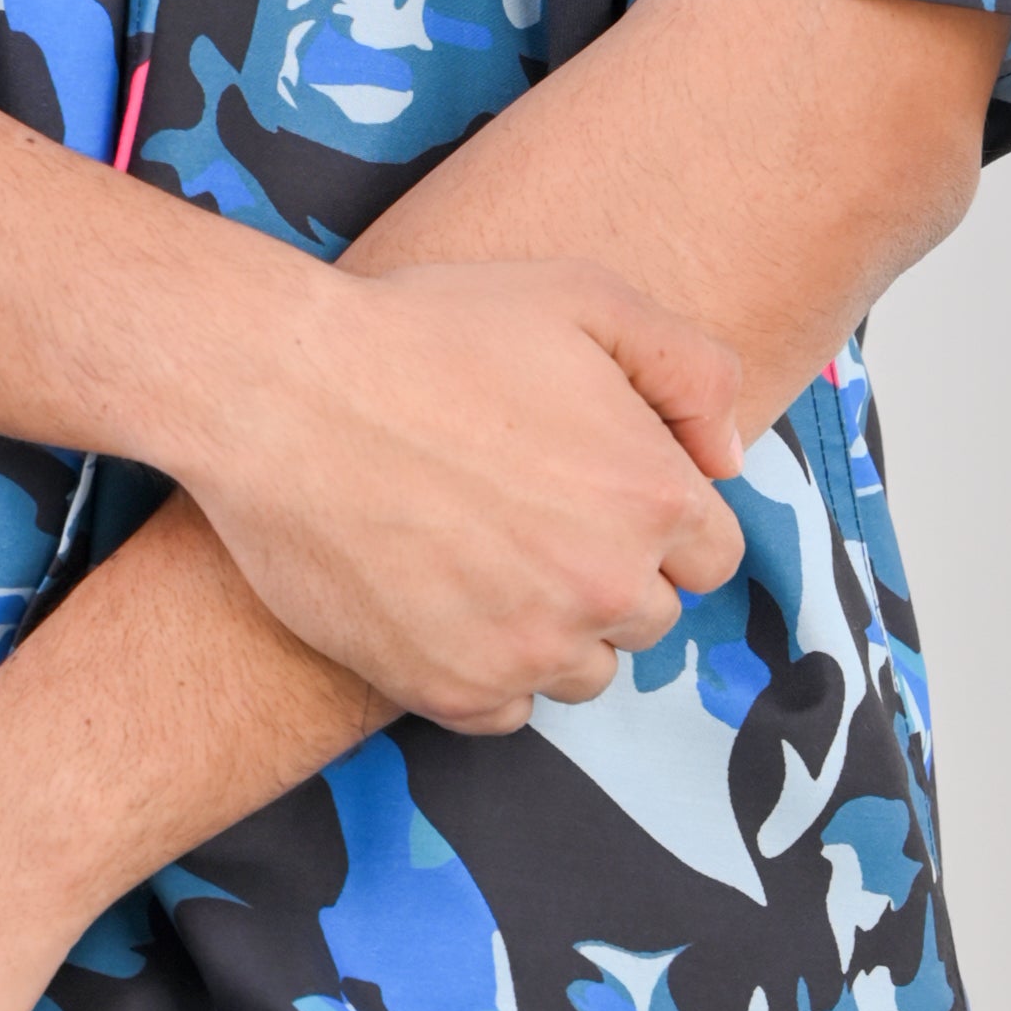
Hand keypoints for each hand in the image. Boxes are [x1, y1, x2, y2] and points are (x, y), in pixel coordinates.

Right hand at [179, 255, 747, 728]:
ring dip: (553, 630)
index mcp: (653, 495)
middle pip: (650, 616)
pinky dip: (487, 673)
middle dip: (606, 573)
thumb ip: (691, 367)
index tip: (594, 491)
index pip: (711, 553)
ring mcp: (529, 648)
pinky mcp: (453, 690)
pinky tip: (443, 604)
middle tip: (525, 516)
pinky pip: (508, 713)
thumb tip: (729, 456)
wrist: (281, 392)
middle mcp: (606, 586)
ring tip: (481, 559)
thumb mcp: (581, 297)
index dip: (657, 518)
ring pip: (584, 672)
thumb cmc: (426, 333)